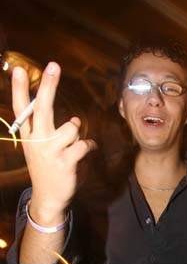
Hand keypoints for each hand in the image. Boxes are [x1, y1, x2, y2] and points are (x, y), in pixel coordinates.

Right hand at [12, 62, 96, 221]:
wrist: (47, 198)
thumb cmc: (46, 166)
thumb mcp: (39, 147)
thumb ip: (52, 132)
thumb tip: (72, 118)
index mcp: (27, 135)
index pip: (21, 108)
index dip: (20, 88)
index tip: (19, 70)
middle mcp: (35, 141)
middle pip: (42, 108)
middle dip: (48, 86)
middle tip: (53, 65)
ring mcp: (50, 152)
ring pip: (71, 128)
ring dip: (77, 135)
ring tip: (71, 146)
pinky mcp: (65, 162)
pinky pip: (84, 144)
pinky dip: (89, 146)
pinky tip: (86, 151)